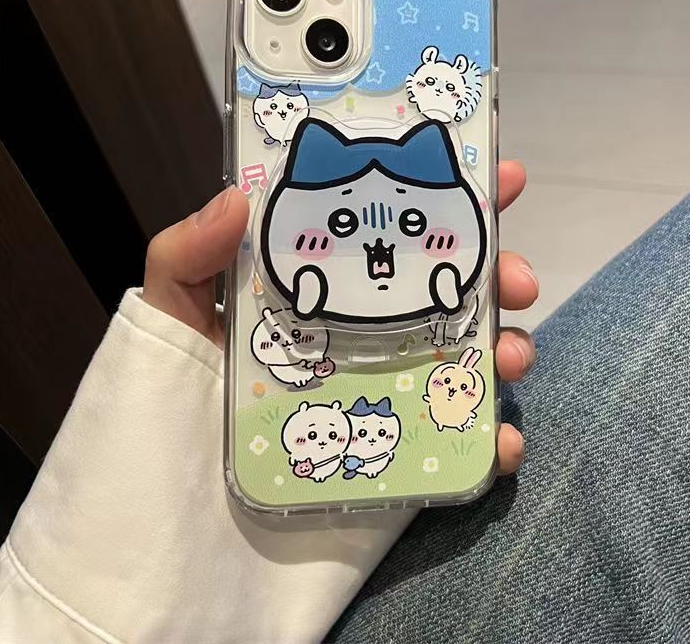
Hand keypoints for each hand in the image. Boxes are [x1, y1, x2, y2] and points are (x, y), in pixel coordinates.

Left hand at [143, 163, 537, 476]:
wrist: (189, 512)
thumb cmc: (177, 398)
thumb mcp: (173, 314)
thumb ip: (188, 256)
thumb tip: (235, 197)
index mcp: (330, 283)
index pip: (397, 226)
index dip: (453, 197)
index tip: (505, 176)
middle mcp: (372, 328)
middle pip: (453, 287)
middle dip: (499, 272)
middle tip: (516, 280)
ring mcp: (394, 387)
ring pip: (473, 356)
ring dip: (510, 349)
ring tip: (511, 356)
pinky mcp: (406, 448)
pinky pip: (464, 440)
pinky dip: (494, 440)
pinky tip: (502, 441)